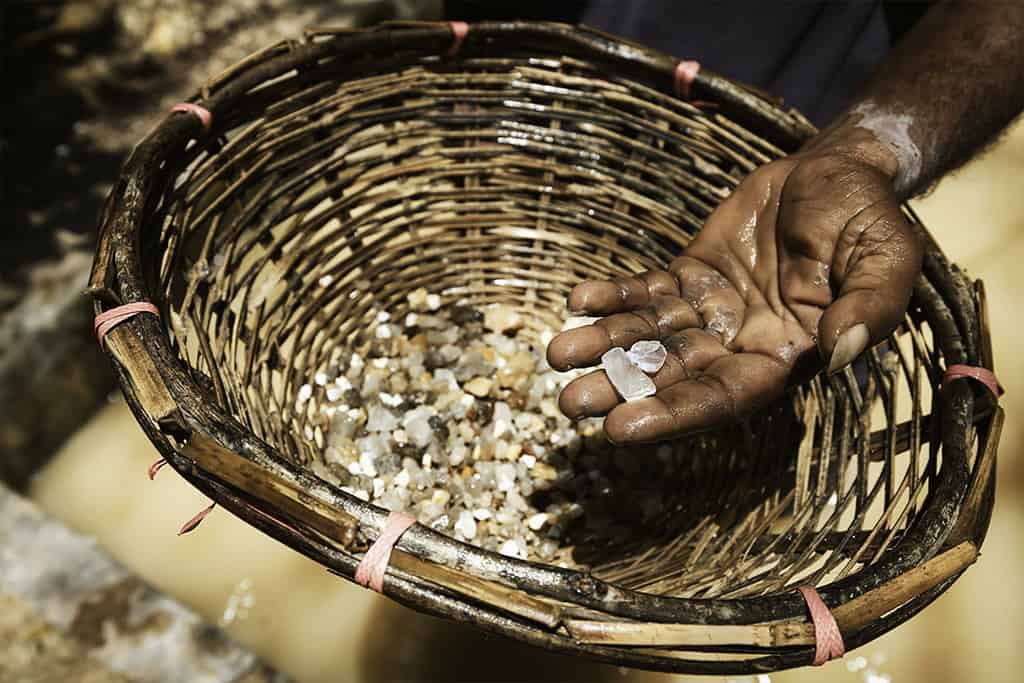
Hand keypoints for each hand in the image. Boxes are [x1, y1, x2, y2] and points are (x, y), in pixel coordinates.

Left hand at [547, 148, 921, 443]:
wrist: (837, 172)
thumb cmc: (869, 221)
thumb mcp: (887, 259)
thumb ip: (869, 308)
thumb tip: (840, 352)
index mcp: (785, 358)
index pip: (724, 398)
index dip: (674, 413)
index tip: (621, 429)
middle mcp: (740, 344)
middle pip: (673, 375)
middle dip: (623, 388)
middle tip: (570, 403)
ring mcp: (710, 310)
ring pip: (649, 337)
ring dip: (604, 346)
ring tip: (558, 354)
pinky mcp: (689, 274)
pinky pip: (646, 291)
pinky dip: (613, 297)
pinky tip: (578, 301)